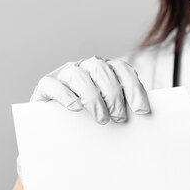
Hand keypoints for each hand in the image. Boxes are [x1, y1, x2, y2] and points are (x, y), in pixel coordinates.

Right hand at [30, 56, 149, 123]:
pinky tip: (75, 108)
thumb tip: (144, 117)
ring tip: (101, 119)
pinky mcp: (46, 85)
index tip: (142, 110)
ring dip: (92, 98)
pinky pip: (53, 84)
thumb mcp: (109, 110)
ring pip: (78, 75)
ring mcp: (65, 74)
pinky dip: (65, 95)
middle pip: (101, 69)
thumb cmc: (90, 115)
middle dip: (113, 95)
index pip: (122, 70)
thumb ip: (123, 109)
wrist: (56, 121)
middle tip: (119, 118)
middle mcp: (85, 67)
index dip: (134, 88)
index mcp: (105, 70)